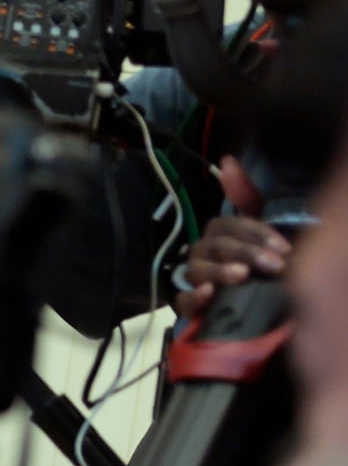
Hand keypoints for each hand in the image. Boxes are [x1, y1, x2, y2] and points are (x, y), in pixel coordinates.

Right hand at [175, 161, 284, 320]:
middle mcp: (201, 252)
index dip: (256, 234)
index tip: (284, 248)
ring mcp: (192, 278)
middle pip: (216, 245)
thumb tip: (228, 160)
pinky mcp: (186, 304)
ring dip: (219, 270)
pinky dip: (193, 297)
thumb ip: (246, 196)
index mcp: (218, 234)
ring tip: (242, 275)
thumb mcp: (254, 230)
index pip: (229, 224)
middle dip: (246, 252)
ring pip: (197, 269)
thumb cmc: (249, 264)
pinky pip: (181, 299)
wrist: (241, 305)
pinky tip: (208, 294)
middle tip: (274, 265)